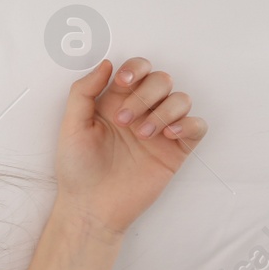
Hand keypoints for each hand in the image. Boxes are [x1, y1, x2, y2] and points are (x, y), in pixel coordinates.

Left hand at [55, 56, 208, 237]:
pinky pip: (198, 126)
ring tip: (142, 134)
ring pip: (181, 99)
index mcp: (115, 101)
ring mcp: (160, 130)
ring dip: (164, 111)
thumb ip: (84, 92)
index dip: (137, 68)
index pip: (137, 69)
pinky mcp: (176, 150)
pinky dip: (188, 124)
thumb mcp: (71, 126)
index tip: (124, 82)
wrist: (91, 205)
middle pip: (162, 80)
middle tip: (124, 121)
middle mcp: (140, 111)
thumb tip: (106, 64)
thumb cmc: (77, 169)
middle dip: (145, 94)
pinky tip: (168, 135)